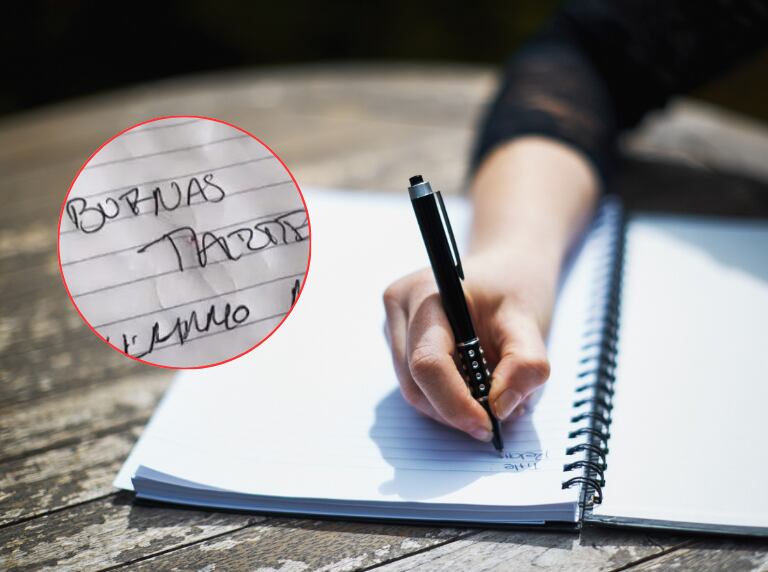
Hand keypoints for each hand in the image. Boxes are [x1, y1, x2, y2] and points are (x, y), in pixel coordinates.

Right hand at [382, 136, 598, 440]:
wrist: (506, 265)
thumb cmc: (515, 285)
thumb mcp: (531, 320)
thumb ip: (525, 364)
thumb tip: (501, 407)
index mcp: (427, 292)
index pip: (428, 362)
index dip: (454, 403)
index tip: (488, 425)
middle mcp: (400, 307)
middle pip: (416, 383)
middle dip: (456, 410)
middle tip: (498, 418)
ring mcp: (393, 324)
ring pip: (413, 390)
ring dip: (451, 408)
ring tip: (491, 399)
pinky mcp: (397, 340)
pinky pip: (415, 384)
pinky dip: (445, 397)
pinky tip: (472, 386)